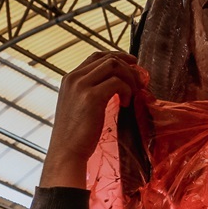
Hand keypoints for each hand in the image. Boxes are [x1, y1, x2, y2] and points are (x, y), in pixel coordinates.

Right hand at [40, 52, 144, 188]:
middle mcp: (73, 77)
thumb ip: (90, 93)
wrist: (66, 153)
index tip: (132, 65)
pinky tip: (126, 104)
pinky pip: (117, 82)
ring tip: (133, 95)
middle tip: (140, 81)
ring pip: (113, 65)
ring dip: (129, 78)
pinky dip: (127, 91)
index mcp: (69, 78)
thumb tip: (115, 87)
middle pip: (107, 58)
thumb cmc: (76, 136)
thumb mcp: (79, 108)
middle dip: (128, 66)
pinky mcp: (91, 97)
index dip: (117, 57)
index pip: (96, 56)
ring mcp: (81, 85)